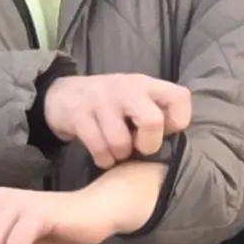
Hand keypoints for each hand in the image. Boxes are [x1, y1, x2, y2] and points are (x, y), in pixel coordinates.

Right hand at [43, 70, 190, 167]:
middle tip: (138, 147)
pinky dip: (103, 159)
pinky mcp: (79, 114)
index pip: (180, 97)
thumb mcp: (136, 100)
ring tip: (117, 151)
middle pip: (152, 121)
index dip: (178, 121)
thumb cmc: (110, 104)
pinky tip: (103, 155)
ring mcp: (101, 99)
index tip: (164, 131)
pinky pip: (98, 147)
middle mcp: (126, 88)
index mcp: (146, 84)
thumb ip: (156, 113)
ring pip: (120, 141)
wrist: (63, 96)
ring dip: (120, 155)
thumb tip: (173, 141)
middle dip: (148, 144)